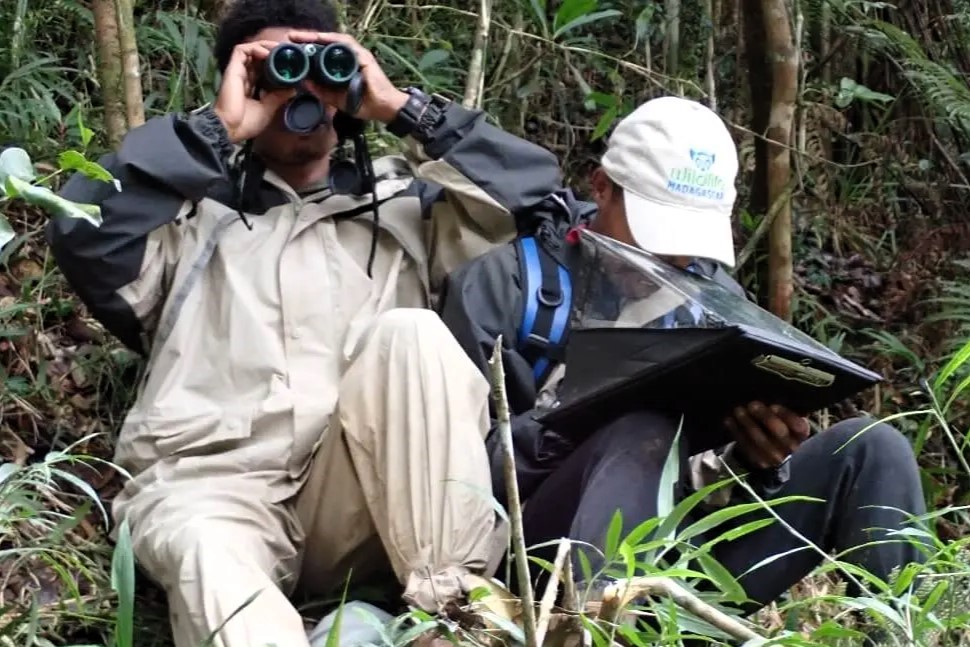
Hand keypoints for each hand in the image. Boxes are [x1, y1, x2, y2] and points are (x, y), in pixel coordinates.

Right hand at [213, 40, 296, 143]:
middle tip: (288, 51)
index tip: (290, 62)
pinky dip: (255, 48)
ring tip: (279, 48)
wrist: (229, 129)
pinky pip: (242, 50)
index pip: (264, 68)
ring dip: (265, 46)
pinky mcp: (233, 68)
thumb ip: (278, 97)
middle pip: (258, 57)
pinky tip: (268, 53)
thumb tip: (293, 89)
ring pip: (250, 50)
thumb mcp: (268, 108)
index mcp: (251, 85)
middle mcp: (244, 76)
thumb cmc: (246, 123)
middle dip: (273, 51)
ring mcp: (238, 71)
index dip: (275, 63)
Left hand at [286, 30, 408, 121]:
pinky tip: (321, 39)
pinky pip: (347, 45)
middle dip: (308, 39)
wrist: (383, 109)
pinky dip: (333, 40)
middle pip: (327, 43)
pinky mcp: (364, 57)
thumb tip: (304, 82)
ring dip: (318, 36)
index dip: (308, 49)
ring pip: (335, 41)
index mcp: (342, 67)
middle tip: (291, 37)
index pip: (323, 53)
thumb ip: (321, 91)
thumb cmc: (363, 103)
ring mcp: (357, 56)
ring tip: (302, 36)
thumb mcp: (336, 98)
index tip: (292, 48)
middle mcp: (349, 58)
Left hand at [723, 401, 809, 469]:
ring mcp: (775, 457)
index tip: (773, 405)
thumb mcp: (789, 418)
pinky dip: (736, 432)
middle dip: (764, 417)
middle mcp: (792, 448)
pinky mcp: (760, 461)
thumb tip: (774, 389)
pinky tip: (729, 420)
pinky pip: (746, 447)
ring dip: (747, 423)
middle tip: (752, 404)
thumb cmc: (782, 424)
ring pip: (760, 440)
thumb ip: (786, 407)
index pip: (798, 425)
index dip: (786, 415)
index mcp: (802, 434)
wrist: (776, 451)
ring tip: (738, 410)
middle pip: (779, 432)